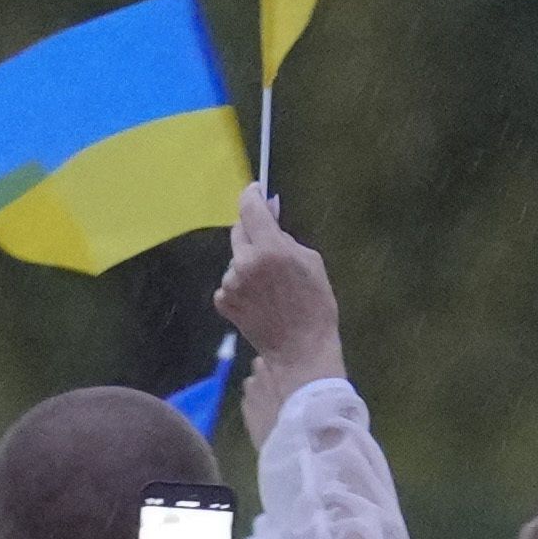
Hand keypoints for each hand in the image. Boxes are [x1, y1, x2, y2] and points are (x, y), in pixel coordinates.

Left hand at [210, 186, 342, 396]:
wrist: (299, 348)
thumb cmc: (315, 304)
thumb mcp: (310, 261)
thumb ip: (286, 235)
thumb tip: (270, 214)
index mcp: (269, 248)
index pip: (249, 208)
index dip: (252, 195)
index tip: (256, 190)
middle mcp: (244, 262)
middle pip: (239, 230)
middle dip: (253, 231)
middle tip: (270, 241)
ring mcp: (229, 283)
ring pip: (235, 258)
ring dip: (248, 261)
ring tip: (270, 283)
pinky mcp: (222, 301)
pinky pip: (230, 281)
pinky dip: (241, 283)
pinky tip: (259, 299)